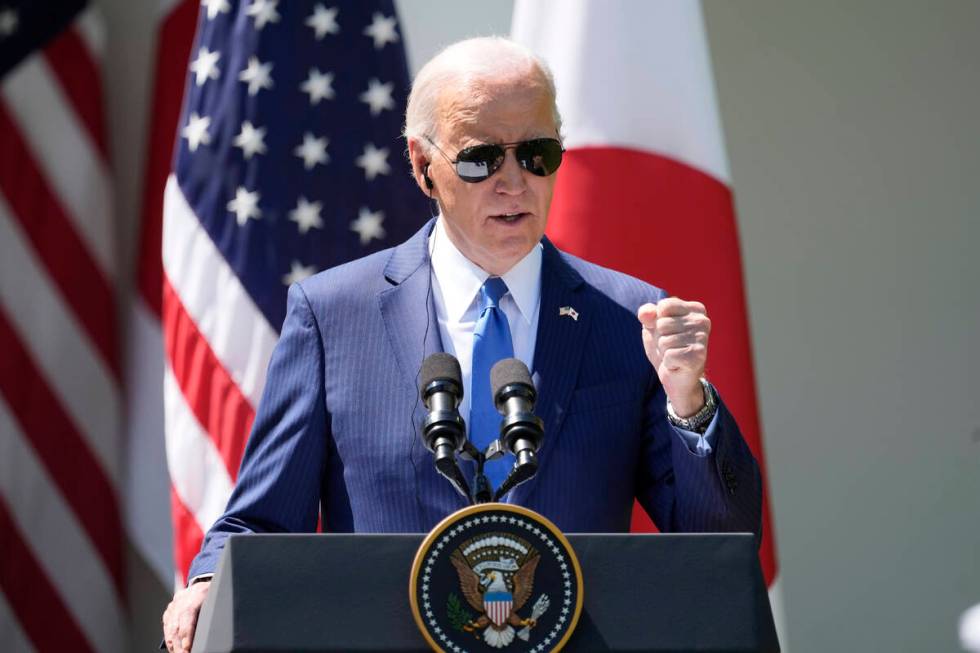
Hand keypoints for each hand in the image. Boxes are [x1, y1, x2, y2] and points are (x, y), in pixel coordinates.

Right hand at [162, 580, 210, 652]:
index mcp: (197, 594)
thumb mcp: (217, 599)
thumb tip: (215, 631)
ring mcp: (174, 604)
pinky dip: (170, 639)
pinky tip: (174, 648)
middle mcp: (182, 599)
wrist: (204, 582)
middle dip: (180, 644)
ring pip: (170, 628)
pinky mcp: (169, 610)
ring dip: (174, 644)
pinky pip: (167, 626)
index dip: (187, 633)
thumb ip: (213, 613)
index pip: (187, 614)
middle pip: (177, 625)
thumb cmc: (214, 593)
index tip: (188, 647)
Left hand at [637, 297, 710, 415]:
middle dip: (660, 338)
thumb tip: (645, 314)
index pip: (664, 306)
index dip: (657, 321)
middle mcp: (702, 321)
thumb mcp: (652, 326)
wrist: (676, 377)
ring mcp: (702, 338)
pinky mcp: (698, 355)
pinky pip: (669, 355)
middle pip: (662, 324)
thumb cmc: (665, 347)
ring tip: (675, 355)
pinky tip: (677, 364)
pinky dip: (668, 362)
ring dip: (664, 351)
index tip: (668, 332)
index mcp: (695, 309)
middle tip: (671, 347)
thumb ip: (647, 313)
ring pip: (664, 340)